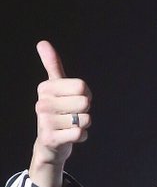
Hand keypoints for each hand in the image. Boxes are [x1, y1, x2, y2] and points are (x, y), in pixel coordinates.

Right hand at [33, 40, 91, 174]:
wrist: (50, 144)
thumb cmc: (57, 113)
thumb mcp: (55, 88)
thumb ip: (52, 66)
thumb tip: (42, 42)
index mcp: (45, 88)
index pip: (82, 86)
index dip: (85, 95)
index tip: (75, 101)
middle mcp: (42, 103)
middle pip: (84, 102)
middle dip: (85, 112)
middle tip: (73, 116)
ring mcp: (44, 121)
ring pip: (84, 119)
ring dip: (84, 125)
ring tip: (70, 126)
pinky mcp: (50, 138)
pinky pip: (80, 133)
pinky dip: (82, 136)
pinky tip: (71, 136)